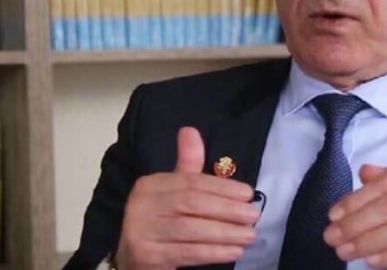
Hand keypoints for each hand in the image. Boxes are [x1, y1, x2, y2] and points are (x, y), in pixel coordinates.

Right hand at [115, 127, 258, 269]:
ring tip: (249, 235)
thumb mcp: (173, 191)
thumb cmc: (161, 222)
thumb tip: (190, 130)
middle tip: (253, 215)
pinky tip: (233, 251)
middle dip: (227, 209)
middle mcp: (141, 204)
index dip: (222, 187)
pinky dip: (213, 253)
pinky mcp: (145, 256)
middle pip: (191, 203)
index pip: (191, 182)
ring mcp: (140, 231)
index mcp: (150, 184)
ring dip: (225, 233)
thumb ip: (186, 165)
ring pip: (190, 229)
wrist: (133, 259)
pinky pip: (187, 253)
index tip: (248, 194)